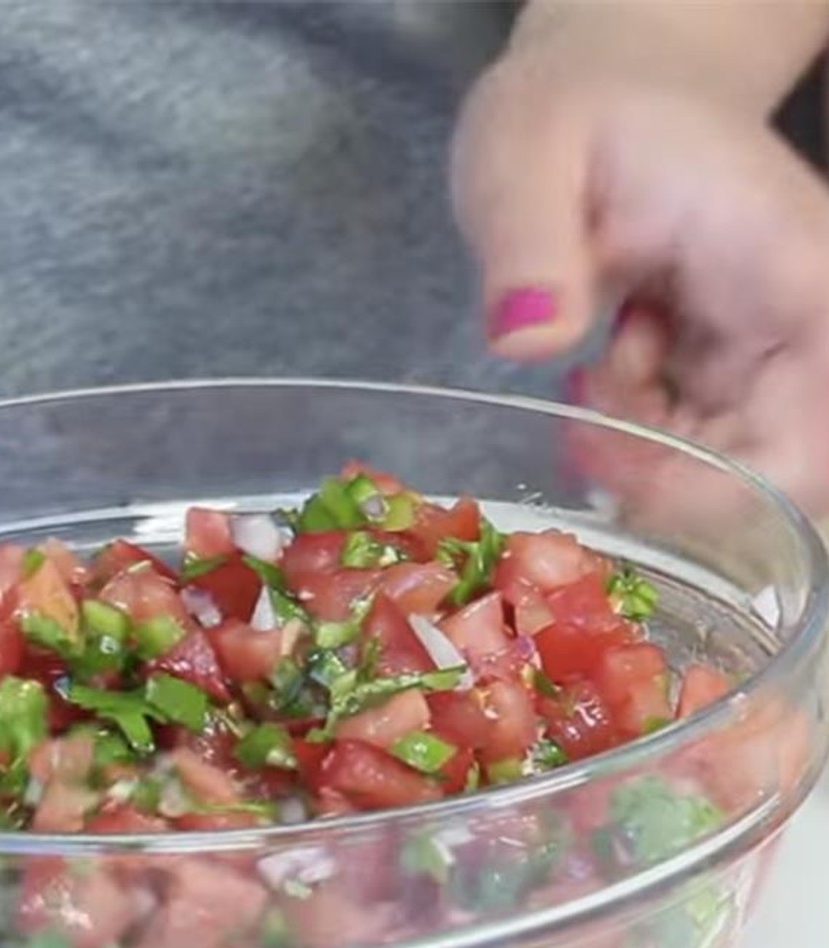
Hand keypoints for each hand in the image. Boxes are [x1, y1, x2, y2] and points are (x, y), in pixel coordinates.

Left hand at [451, 29, 828, 526]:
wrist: (593, 94)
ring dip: (646, 451)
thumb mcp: (521, 155)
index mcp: (782, 257)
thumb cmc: (565, 112)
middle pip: (780, 457)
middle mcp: (797, 308)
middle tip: (578, 432)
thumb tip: (530, 340)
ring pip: (734, 457)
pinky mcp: (728, 359)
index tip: (632, 473)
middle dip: (670, 475)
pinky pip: (696, 436)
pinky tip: (596, 371)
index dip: (741, 479)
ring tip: (586, 375)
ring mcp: (766, 338)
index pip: (817, 407)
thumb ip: (527, 240)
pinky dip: (635, 431)